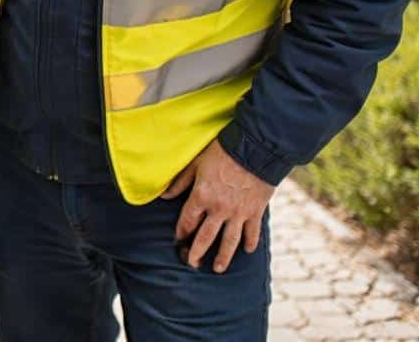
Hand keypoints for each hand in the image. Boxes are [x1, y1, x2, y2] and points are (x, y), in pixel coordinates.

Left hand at [163, 139, 275, 272]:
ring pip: (229, 241)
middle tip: (193, 264)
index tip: (179, 239)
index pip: (188, 221)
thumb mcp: (195, 164)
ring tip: (218, 268)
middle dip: (198, 252)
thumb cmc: (221, 152)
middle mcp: (219, 209)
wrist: (254, 149)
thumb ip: (180, 182)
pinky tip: (247, 250)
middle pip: (206, 237)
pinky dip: (250, 242)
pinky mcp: (255, 212)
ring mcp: (238, 213)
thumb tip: (164, 196)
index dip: (182, 231)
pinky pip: (252, 232)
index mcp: (201, 197)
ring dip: (223, 256)